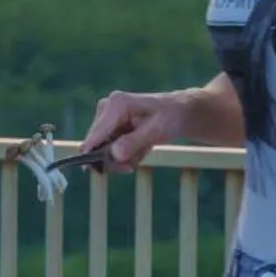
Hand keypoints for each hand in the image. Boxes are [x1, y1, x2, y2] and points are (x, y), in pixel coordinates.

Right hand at [82, 88, 196, 170]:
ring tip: (142, 151)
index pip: (96, 136)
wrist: (179, 111)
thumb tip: (114, 154)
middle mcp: (106, 107)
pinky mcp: (109, 124)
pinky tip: (139, 148)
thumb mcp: (158, 131)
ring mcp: (106, 115)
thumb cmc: (171, 117)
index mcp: (117, 104)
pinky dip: (124, 153)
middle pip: (96, 144)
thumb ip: (135, 142)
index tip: (106, 171)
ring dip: (122, 157)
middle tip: (132, 166)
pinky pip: (109, 148)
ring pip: (102, 149)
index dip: (95, 157)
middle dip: (115, 159)